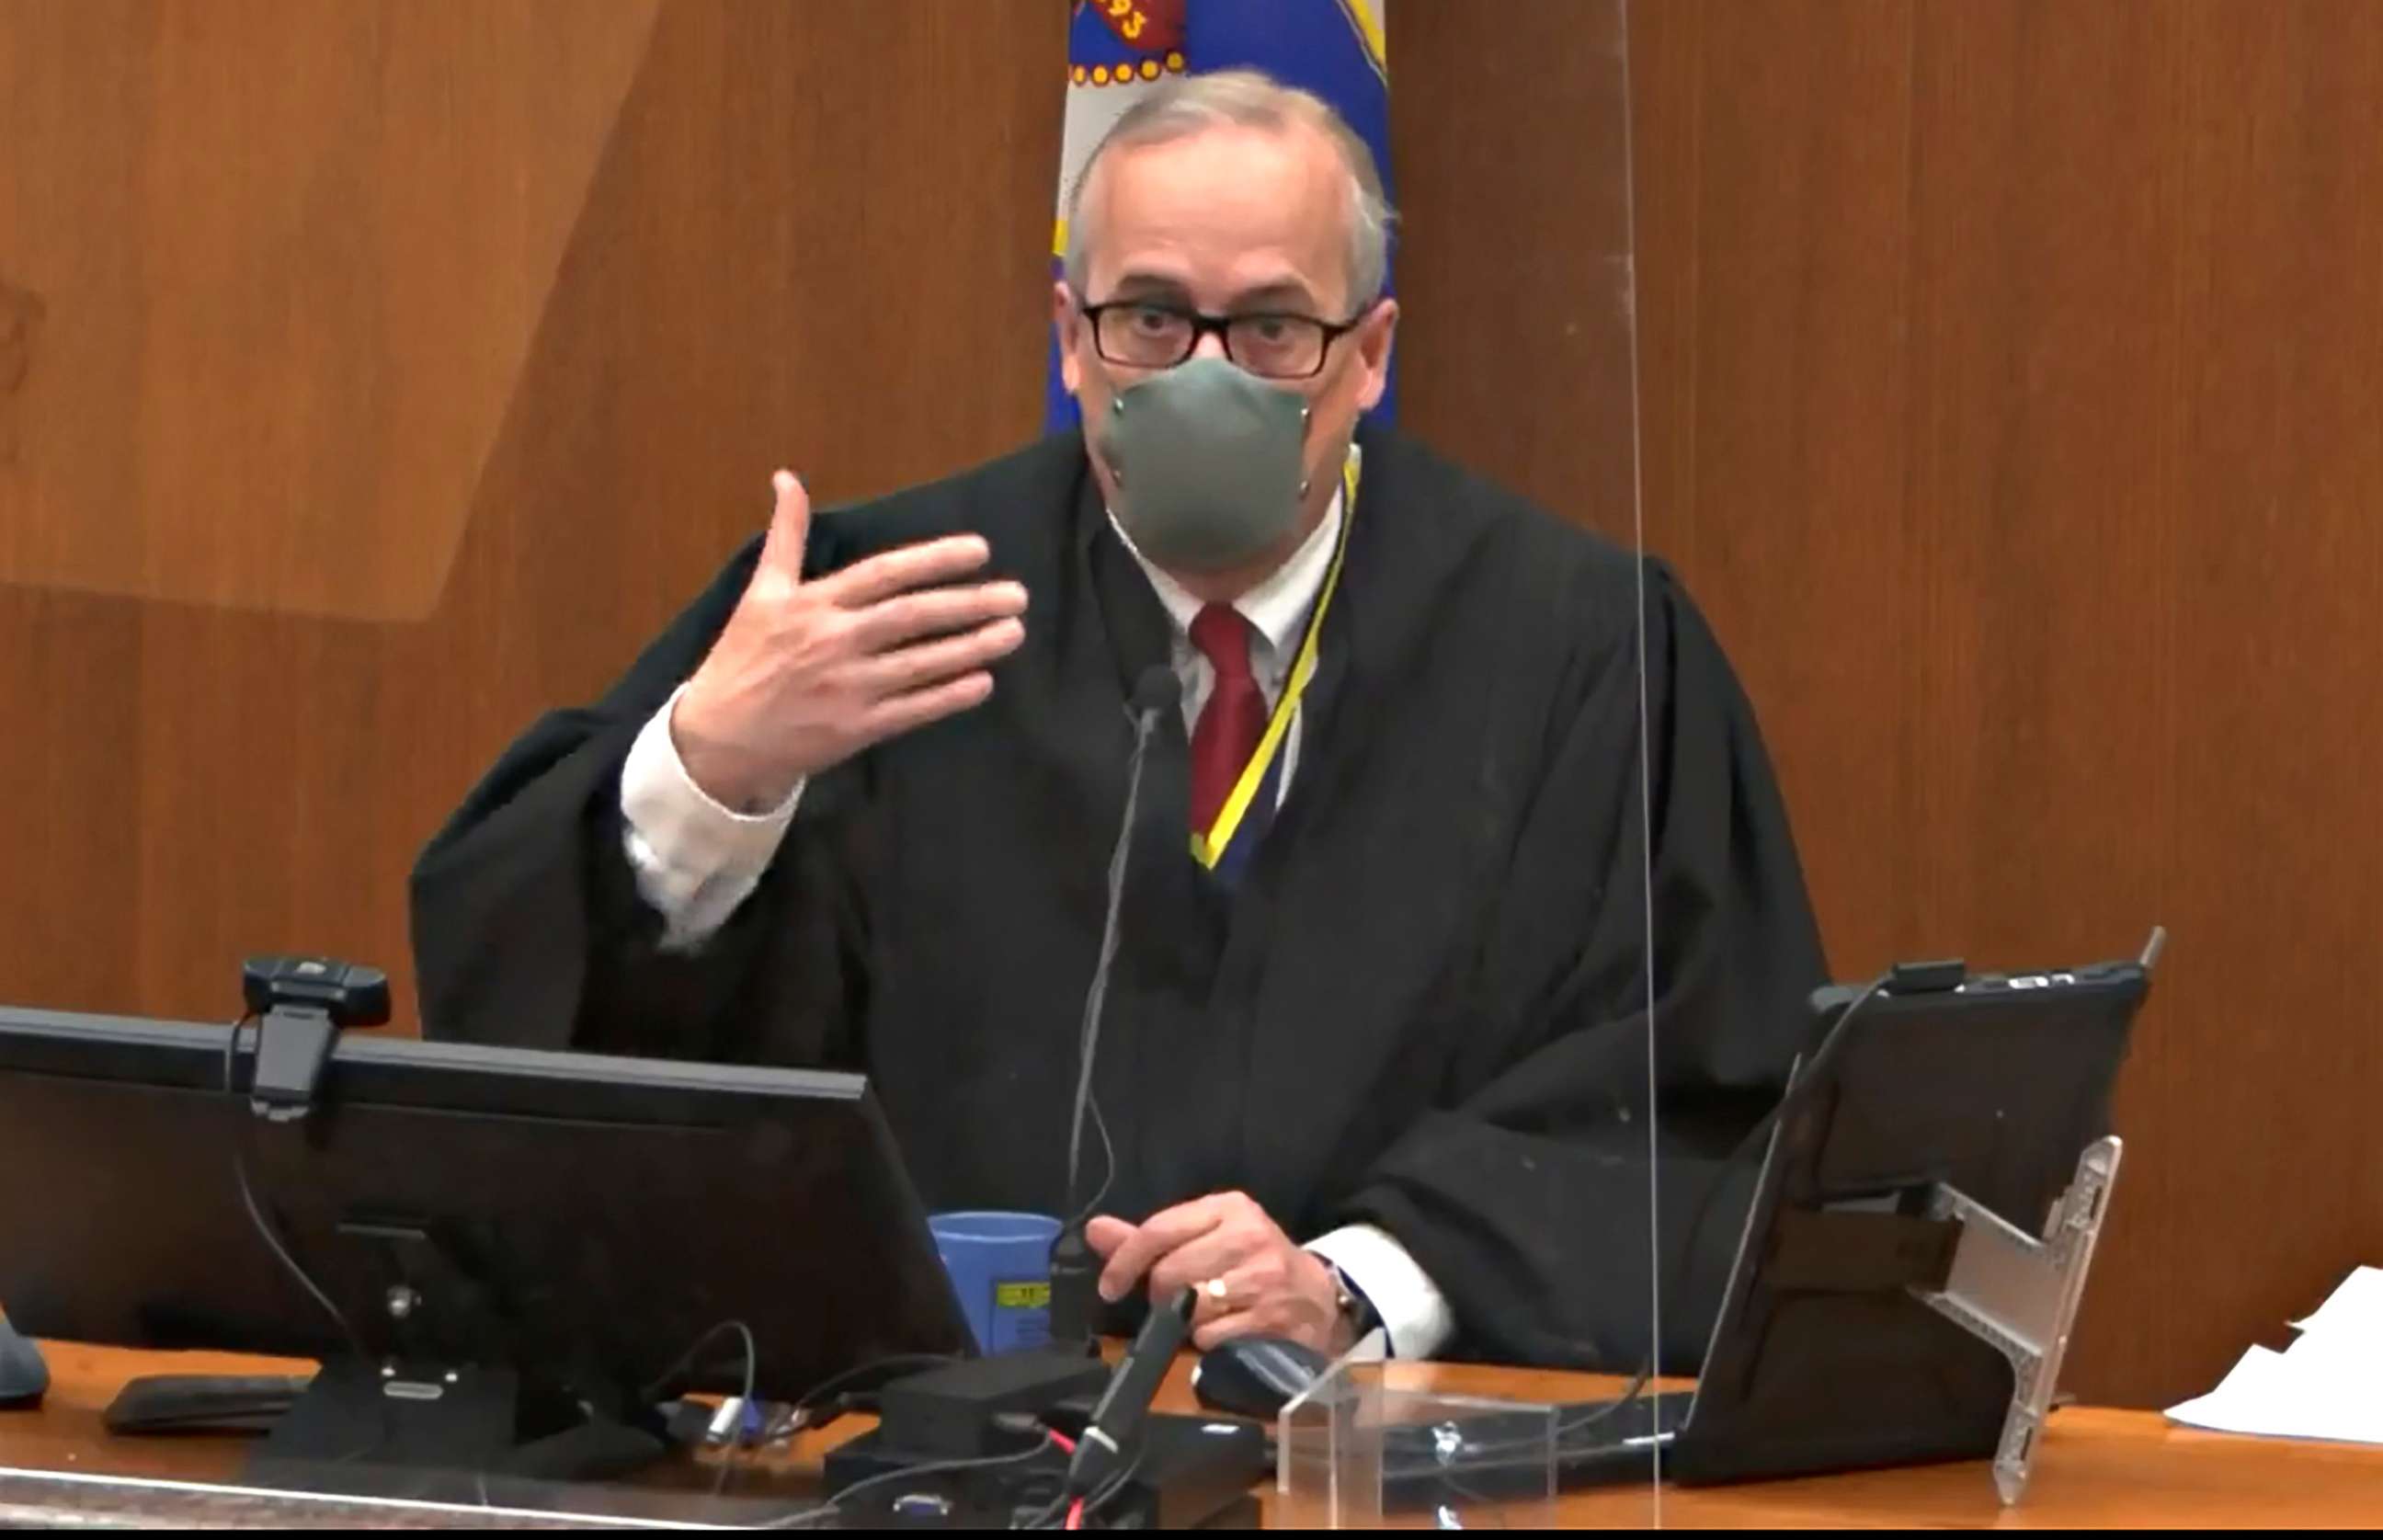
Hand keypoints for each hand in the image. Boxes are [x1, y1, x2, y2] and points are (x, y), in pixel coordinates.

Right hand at [672, 470, 1028, 808]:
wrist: (718, 737)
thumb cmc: (743, 659)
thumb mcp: (760, 592)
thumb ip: (785, 536)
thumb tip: (787, 478)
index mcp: (815, 604)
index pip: (885, 573)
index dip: (934, 559)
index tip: (980, 550)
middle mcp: (835, 641)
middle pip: (913, 616)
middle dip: (970, 603)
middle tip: (1018, 594)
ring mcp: (848, 688)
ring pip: (922, 663)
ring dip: (972, 646)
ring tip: (1014, 632)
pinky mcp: (856, 729)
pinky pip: (913, 710)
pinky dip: (950, 695)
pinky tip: (984, 681)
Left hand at [1087, 1192, 1352, 1354]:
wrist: (1318, 1296)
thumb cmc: (1252, 1263)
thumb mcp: (1207, 1238)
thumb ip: (1150, 1238)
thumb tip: (1095, 1231)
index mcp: (1228, 1208)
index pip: (1159, 1229)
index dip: (1125, 1261)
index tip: (1109, 1287)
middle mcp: (1248, 1235)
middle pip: (1170, 1272)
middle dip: (1161, 1295)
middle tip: (1173, 1303)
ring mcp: (1264, 1277)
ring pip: (1190, 1306)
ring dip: (1186, 1320)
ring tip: (1203, 1314)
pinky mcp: (1272, 1316)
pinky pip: (1212, 1336)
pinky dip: (1208, 1341)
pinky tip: (1225, 1331)